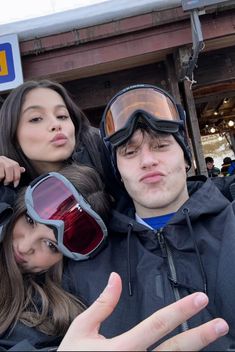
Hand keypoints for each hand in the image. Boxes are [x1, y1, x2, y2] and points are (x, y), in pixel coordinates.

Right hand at [0, 156, 24, 186]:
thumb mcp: (5, 169)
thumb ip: (13, 169)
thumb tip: (23, 169)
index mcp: (6, 159)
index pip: (16, 165)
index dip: (17, 175)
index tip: (15, 184)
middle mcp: (2, 158)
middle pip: (11, 167)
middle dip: (11, 177)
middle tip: (6, 183)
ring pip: (6, 169)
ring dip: (4, 178)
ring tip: (1, 181)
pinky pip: (0, 174)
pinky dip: (0, 178)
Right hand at [58, 272, 228, 350]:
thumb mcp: (82, 329)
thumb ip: (103, 304)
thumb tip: (115, 278)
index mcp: (122, 347)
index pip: (157, 324)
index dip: (180, 310)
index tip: (199, 299)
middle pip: (175, 350)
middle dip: (200, 336)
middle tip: (220, 324)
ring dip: (194, 351)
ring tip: (212, 338)